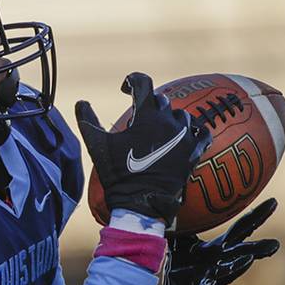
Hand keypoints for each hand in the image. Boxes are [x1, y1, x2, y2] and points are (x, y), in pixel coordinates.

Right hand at [75, 72, 210, 223]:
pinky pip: (202, 133)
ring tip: (160, 130)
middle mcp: (168, 121)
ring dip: (170, 118)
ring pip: (182, 115)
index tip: (126, 88)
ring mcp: (184, 137)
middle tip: (139, 119)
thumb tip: (81, 102)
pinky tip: (187, 136)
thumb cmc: (118, 175)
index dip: (133, 80)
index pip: (143, 82)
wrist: (140, 204)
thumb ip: (87, 121)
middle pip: (161, 100)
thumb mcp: (97, 146)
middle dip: (149, 105)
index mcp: (146, 116)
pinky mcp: (193, 153)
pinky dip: (195, 132)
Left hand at [139, 198, 280, 284]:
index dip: (257, 216)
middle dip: (259, 247)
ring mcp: (213, 280)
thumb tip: (175, 195)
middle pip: (243, 252)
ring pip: (228, 272)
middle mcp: (222, 263)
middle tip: (276, 244)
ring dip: (237, 266)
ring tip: (249, 261)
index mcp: (221, 248)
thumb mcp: (182, 243)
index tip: (275, 202)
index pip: (241, 229)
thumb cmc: (186, 268)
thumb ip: (184, 223)